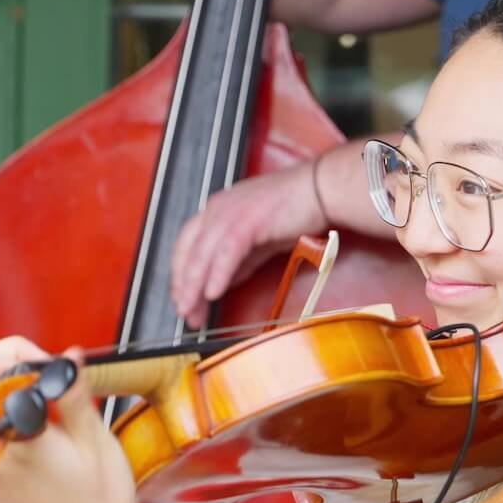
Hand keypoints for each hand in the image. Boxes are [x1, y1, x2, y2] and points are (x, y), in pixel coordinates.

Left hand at [169, 157, 330, 327]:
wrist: (321, 190)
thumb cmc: (295, 210)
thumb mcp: (257, 240)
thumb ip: (238, 260)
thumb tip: (222, 281)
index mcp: (217, 209)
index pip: (187, 245)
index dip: (181, 274)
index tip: (182, 297)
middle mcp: (218, 208)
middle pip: (188, 251)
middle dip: (183, 285)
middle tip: (184, 311)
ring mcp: (231, 212)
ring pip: (202, 254)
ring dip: (194, 285)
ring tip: (191, 309)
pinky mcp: (248, 220)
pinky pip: (226, 253)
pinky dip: (217, 275)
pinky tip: (213, 294)